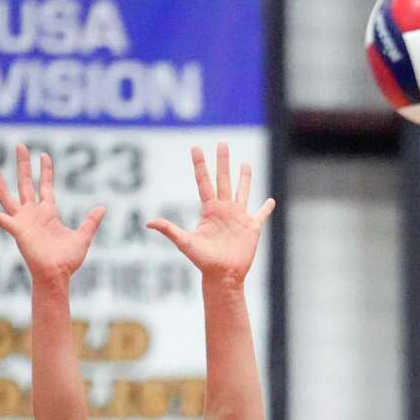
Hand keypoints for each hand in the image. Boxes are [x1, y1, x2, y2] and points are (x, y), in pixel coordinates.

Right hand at [0, 144, 105, 283]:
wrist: (58, 274)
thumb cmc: (68, 260)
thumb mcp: (83, 236)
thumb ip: (90, 222)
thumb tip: (102, 207)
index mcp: (48, 213)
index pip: (45, 186)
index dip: (45, 171)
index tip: (44, 155)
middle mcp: (33, 213)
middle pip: (25, 184)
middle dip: (23, 165)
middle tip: (20, 146)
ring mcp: (22, 220)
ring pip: (7, 195)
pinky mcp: (15, 229)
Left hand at [147, 143, 274, 285]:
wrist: (223, 275)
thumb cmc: (203, 261)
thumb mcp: (185, 243)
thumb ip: (170, 230)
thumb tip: (148, 223)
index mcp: (209, 210)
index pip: (204, 182)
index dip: (200, 165)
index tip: (196, 148)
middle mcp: (224, 210)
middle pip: (223, 180)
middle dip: (223, 162)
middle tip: (222, 143)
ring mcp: (239, 218)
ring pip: (242, 192)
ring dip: (244, 178)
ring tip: (245, 164)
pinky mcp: (252, 228)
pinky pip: (260, 215)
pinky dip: (265, 208)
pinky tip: (270, 201)